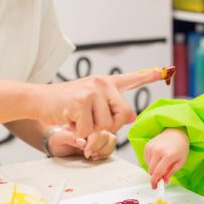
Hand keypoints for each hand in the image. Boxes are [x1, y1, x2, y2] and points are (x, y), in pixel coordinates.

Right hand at [34, 68, 165, 138]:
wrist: (38, 100)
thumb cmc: (65, 105)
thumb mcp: (91, 106)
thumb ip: (111, 110)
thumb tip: (131, 116)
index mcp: (106, 83)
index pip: (132, 78)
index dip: (149, 76)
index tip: (165, 70)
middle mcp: (102, 83)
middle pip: (124, 114)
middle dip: (110, 125)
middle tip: (91, 122)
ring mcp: (92, 91)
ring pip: (106, 125)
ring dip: (91, 130)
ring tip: (77, 119)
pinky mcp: (81, 102)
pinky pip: (90, 130)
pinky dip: (79, 132)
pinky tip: (70, 121)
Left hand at [47, 127, 117, 160]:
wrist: (57, 145)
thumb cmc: (58, 139)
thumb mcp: (58, 138)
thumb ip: (68, 138)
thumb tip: (82, 142)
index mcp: (85, 120)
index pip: (97, 126)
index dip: (94, 140)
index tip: (85, 148)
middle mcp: (95, 126)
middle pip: (106, 133)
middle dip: (97, 146)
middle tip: (86, 152)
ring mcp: (101, 134)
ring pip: (112, 139)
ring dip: (103, 150)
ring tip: (91, 154)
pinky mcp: (103, 143)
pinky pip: (111, 146)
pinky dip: (105, 154)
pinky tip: (94, 156)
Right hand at [143, 128, 188, 187]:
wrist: (176, 132)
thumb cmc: (180, 147)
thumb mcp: (181, 162)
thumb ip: (172, 172)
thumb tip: (164, 180)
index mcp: (169, 155)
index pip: (158, 172)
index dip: (155, 181)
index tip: (154, 187)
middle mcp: (158, 150)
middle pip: (151, 170)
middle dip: (155, 176)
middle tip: (161, 176)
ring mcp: (152, 147)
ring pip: (148, 165)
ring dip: (153, 168)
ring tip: (162, 162)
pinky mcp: (147, 145)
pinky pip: (145, 159)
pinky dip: (150, 162)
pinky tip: (158, 157)